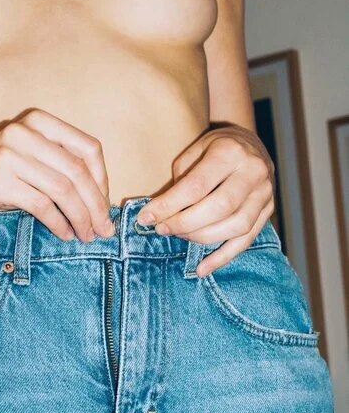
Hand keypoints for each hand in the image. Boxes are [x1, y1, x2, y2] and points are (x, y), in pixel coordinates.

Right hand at [0, 108, 114, 242]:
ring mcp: (10, 155)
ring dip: (80, 218)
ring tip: (86, 235)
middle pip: (78, 172)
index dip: (103, 180)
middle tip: (104, 229)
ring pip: (62, 190)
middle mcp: (25, 133)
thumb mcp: (31, 158)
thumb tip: (100, 200)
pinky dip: (58, 223)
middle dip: (96, 205)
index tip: (104, 205)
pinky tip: (64, 234)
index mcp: (39, 122)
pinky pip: (42, 205)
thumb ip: (61, 166)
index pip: (88, 148)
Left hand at [136, 124, 275, 276]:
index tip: (146, 217)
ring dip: (201, 238)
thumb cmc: (215, 148)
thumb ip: (181, 180)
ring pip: (235, 227)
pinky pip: (246, 241)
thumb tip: (161, 213)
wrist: (252, 143)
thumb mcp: (195, 150)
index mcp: (231, 152)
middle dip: (185, 223)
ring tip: (180, 236)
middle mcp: (253, 172)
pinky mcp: (267, 212)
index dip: (169, 205)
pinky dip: (222, 258)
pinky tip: (201, 269)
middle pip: (219, 208)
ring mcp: (265, 193)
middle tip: (162, 229)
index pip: (196, 186)